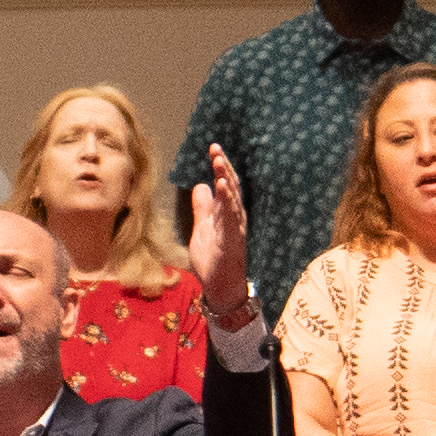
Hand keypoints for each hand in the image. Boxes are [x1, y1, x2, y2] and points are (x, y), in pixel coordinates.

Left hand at [186, 148, 254, 322]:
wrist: (219, 286)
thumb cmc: (213, 258)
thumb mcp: (202, 227)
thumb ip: (203, 208)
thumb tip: (201, 186)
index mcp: (227, 213)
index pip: (226, 185)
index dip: (221, 167)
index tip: (214, 149)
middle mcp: (234, 217)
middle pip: (231, 187)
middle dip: (224, 167)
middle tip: (215, 149)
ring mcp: (234, 228)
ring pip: (232, 199)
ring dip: (226, 179)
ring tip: (219, 162)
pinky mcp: (231, 240)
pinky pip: (230, 217)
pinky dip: (227, 201)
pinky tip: (222, 187)